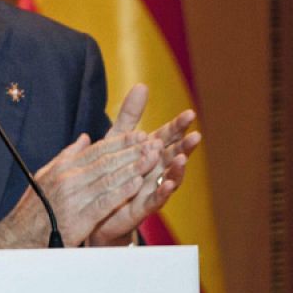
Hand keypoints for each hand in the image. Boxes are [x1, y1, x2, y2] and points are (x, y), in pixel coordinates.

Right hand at [0, 131, 158, 248]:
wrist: (16, 238)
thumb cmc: (33, 209)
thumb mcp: (46, 176)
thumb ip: (67, 156)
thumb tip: (85, 138)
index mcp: (63, 168)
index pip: (97, 150)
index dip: (121, 142)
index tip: (140, 134)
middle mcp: (68, 179)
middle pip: (107, 161)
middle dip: (132, 151)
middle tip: (154, 142)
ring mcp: (73, 198)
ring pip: (108, 179)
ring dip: (132, 167)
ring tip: (152, 159)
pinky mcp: (77, 219)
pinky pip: (103, 202)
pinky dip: (121, 192)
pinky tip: (137, 184)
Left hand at [85, 85, 202, 246]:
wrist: (95, 207)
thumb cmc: (111, 170)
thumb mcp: (118, 139)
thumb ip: (130, 115)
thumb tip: (142, 85)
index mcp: (151, 151)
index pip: (168, 136)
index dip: (178, 126)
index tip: (190, 113)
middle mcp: (156, 169)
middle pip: (173, 155)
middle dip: (185, 146)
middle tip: (196, 136)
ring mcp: (152, 188)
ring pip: (170, 177)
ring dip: (178, 169)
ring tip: (183, 158)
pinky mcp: (142, 207)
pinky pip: (155, 200)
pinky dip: (163, 192)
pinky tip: (169, 184)